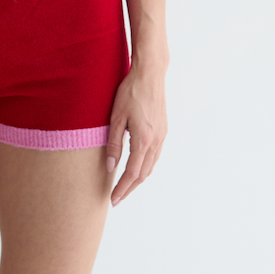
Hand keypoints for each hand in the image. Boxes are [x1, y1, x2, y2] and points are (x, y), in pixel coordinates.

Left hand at [105, 60, 166, 205]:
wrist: (150, 74)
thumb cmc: (130, 92)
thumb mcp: (116, 117)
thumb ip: (114, 143)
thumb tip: (111, 166)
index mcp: (144, 140)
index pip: (132, 173)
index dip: (122, 189)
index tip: (113, 200)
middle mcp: (156, 141)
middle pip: (143, 174)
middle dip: (129, 189)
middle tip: (117, 199)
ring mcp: (162, 136)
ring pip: (151, 166)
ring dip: (138, 180)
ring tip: (125, 188)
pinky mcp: (163, 130)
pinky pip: (155, 156)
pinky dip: (145, 167)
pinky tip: (137, 168)